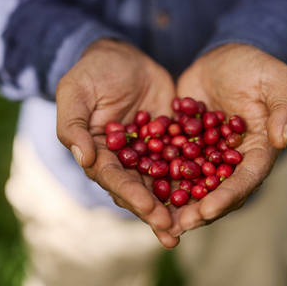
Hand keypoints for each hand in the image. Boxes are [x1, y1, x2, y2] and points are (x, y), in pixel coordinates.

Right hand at [56, 39, 178, 247]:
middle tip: (174, 229)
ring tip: (195, 220)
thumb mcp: (75, 93)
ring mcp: (149, 152)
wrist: (122, 56)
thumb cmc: (92, 72)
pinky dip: (196, 174)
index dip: (130, 195)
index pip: (113, 179)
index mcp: (98, 153)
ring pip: (163, 181)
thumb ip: (73, 126)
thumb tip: (84, 159)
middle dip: (155, 210)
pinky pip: (183, 159)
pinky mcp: (170, 140)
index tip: (148, 208)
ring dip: (177, 202)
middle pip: (139, 189)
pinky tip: (213, 188)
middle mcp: (124, 160)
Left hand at [170, 43, 286, 236]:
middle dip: (199, 210)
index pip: (246, 179)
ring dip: (177, 202)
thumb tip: (282, 139)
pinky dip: (160, 176)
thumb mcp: (277, 82)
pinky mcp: (186, 143)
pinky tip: (140, 188)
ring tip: (157, 219)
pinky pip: (173, 162)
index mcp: (258, 150)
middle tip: (177, 226)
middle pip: (218, 190)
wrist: (226, 56)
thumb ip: (284, 110)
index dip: (227, 197)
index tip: (207, 211)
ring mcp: (208, 153)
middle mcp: (233, 159)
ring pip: (193, 184)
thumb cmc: (257, 67)